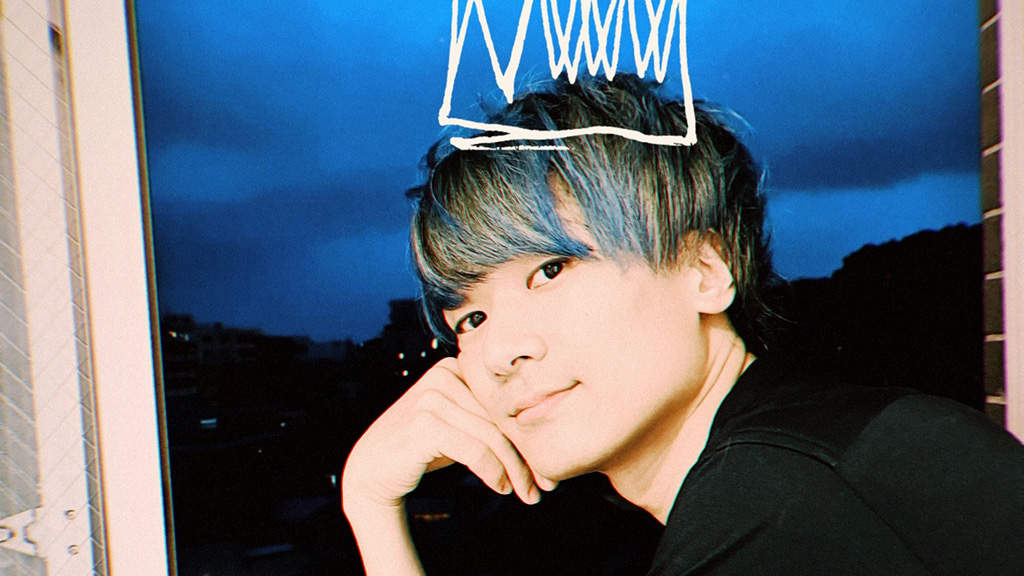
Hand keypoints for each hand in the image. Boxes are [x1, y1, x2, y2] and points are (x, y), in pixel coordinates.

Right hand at [342, 357, 546, 515]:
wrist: (372, 471)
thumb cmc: (423, 449)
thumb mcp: (458, 425)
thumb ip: (486, 418)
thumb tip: (541, 431)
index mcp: (454, 367)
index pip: (503, 403)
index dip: (528, 435)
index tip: (547, 467)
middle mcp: (443, 374)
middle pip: (500, 419)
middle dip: (526, 456)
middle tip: (546, 486)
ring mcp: (432, 396)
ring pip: (492, 437)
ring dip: (515, 470)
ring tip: (528, 493)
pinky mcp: (425, 423)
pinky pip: (475, 451)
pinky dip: (493, 473)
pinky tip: (501, 488)